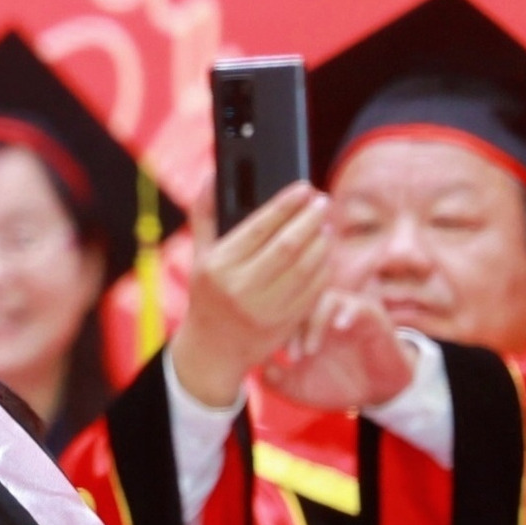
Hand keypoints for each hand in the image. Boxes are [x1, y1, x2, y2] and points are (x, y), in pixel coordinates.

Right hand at [169, 182, 331, 407]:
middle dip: (311, 219)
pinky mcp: (286, 323)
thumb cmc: (208, 293)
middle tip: (323, 202)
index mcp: (218, 267)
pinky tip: (324, 253)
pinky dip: (324, 267)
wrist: (213, 350)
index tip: (304, 188)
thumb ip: (205, 214)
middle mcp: (240, 288)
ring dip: (322, 241)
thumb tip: (213, 174)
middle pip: (288, 245)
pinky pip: (315, 289)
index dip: (286, 204)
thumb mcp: (200, 255)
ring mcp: (265, 309)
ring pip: (307, 267)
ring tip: (325, 226)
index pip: (259, 227)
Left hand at [262, 293, 421, 411]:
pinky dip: (347, 313)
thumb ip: (277, 379)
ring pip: (325, 299)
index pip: (279, 311)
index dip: (270, 330)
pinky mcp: (371, 316)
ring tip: (311, 350)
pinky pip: (357, 305)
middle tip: (291, 356)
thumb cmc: (337, 385)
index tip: (270, 356)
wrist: (378, 391)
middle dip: (291, 327)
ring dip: (314, 323)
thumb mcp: (300, 388)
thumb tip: (256, 368)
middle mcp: (322, 314)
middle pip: (298, 301)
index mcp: (302, 325)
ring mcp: (345, 312)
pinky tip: (339, 329)